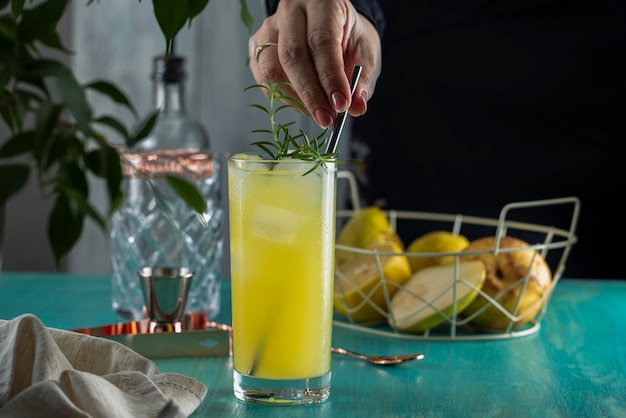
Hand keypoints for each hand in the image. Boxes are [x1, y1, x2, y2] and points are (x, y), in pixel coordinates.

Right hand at [249, 0, 381, 127]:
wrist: (332, 26)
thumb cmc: (348, 37)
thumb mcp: (366, 52)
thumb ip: (363, 79)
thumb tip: (357, 107)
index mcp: (322, 3)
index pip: (321, 42)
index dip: (330, 77)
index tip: (340, 105)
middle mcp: (290, 12)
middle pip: (292, 56)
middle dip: (311, 94)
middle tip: (327, 119)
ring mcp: (269, 29)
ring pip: (271, 69)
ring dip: (294, 100)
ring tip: (316, 114)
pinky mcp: (257, 47)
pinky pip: (263, 79)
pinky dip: (283, 98)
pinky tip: (303, 105)